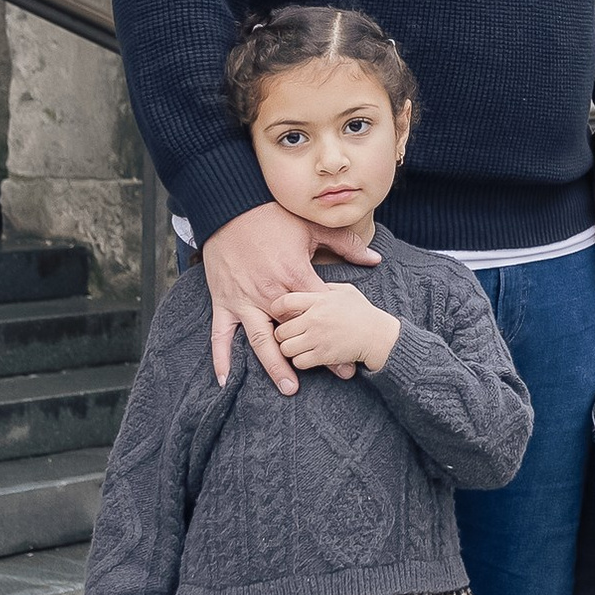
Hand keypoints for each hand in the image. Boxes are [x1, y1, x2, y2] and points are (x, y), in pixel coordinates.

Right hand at [202, 201, 375, 392]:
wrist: (229, 207)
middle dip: (315, 357)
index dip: (339, 333)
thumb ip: (346, 244)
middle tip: (336, 376)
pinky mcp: (223, 301)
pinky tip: (226, 380)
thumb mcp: (312, 226)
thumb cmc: (272, 216)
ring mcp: (244, 300)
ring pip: (260, 341)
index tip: (354, 353)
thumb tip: (375, 259)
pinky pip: (220, 335)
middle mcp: (269, 294)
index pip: (321, 312)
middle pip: (295, 333)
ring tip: (290, 388)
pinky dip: (221, 358)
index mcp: (294, 276)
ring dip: (275, 366)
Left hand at [270, 281, 400, 381]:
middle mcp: (316, 318)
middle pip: (281, 330)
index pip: (285, 302)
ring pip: (286, 348)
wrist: (378, 336)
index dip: (277, 309)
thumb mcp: (346, 291)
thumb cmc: (363, 313)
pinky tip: (309, 356)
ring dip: (290, 350)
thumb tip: (310, 284)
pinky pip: (299, 362)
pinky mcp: (323, 355)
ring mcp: (318, 338)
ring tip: (298, 347)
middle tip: (290, 335)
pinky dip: (301, 361)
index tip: (279, 314)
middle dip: (283, 334)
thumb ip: (325, 287)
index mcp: (319, 300)